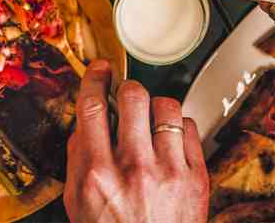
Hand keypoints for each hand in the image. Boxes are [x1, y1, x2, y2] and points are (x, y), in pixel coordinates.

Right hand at [64, 61, 207, 222]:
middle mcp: (133, 168)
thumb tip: (86, 122)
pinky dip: (178, 128)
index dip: (95, 79)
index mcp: (97, 175)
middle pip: (133, 97)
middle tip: (127, 98)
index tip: (99, 71)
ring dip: (156, 108)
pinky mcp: (196, 176)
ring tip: (151, 122)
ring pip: (166, 106)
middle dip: (128, 91)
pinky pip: (190, 127)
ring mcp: (168, 171)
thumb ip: (79, 159)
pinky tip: (170, 141)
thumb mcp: (78, 203)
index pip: (91, 108)